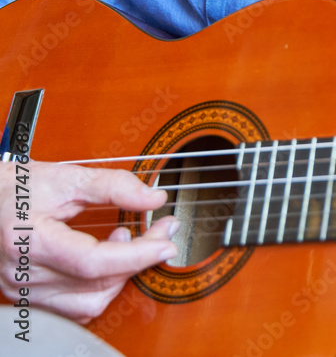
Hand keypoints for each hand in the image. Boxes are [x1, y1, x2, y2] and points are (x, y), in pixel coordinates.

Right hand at [0, 161, 178, 323]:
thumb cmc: (20, 188)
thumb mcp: (67, 176)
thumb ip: (113, 186)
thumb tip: (154, 198)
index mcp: (29, 241)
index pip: (92, 261)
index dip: (135, 255)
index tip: (166, 243)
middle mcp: (23, 274)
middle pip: (95, 283)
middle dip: (138, 259)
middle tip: (159, 231)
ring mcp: (25, 290)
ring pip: (89, 303)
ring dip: (120, 275)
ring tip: (125, 240)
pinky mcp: (29, 298)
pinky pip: (76, 308)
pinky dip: (101, 288)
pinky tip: (107, 261)